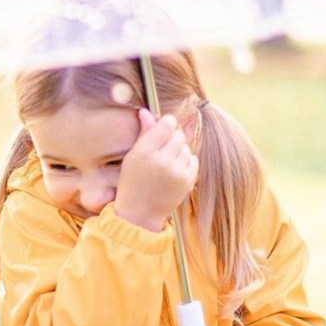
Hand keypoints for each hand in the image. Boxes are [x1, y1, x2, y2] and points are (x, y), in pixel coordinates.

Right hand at [113, 107, 197, 230]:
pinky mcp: (187, 181)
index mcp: (144, 152)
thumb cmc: (132, 183)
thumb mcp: (132, 157)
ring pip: (186, 147)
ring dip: (179, 153)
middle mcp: (161, 161)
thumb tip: (146, 111)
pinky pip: (193, 160)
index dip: (165, 125)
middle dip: (171, 141)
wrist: (138, 215)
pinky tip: (173, 173)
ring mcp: (175, 172)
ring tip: (166, 167)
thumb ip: (143, 133)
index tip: (161, 132)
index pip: (167, 123)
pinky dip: (185, 164)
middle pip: (178, 135)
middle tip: (161, 153)